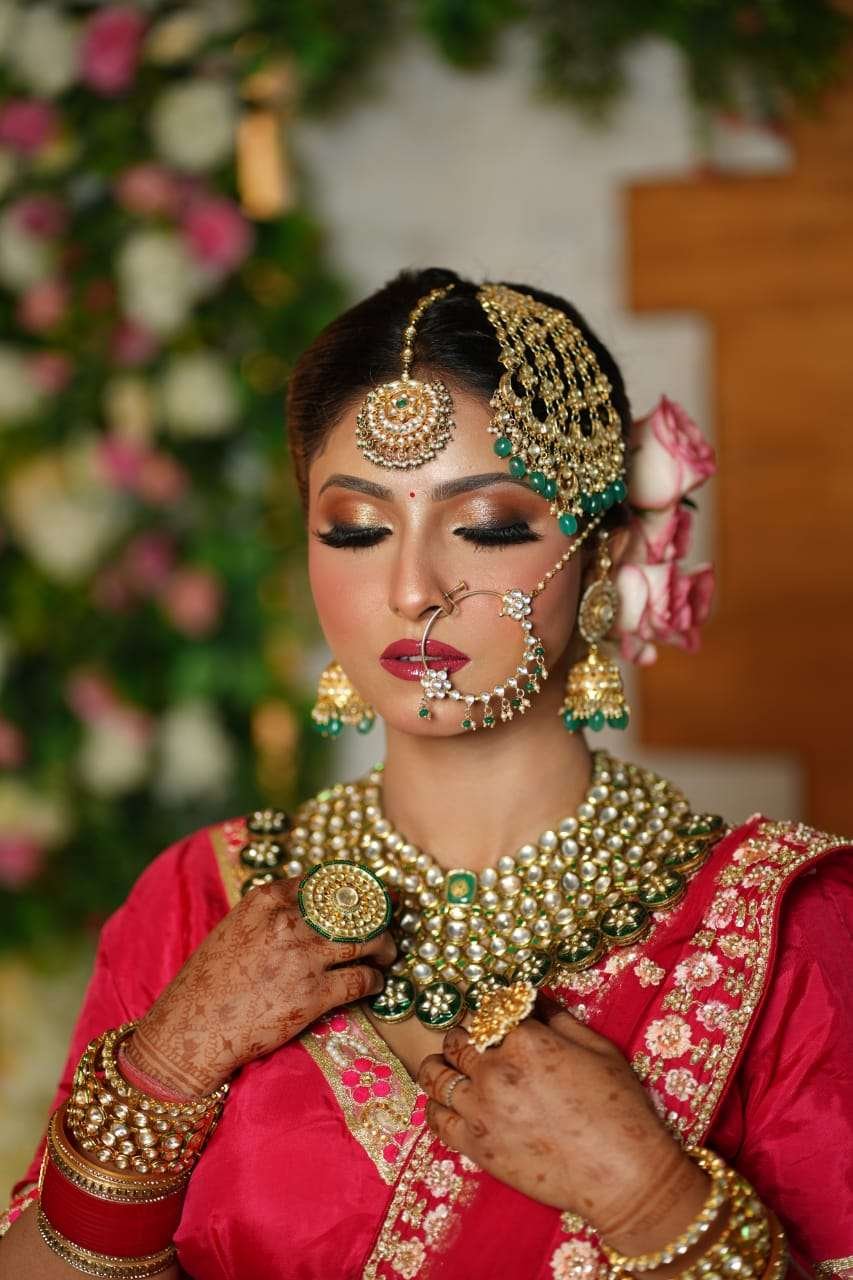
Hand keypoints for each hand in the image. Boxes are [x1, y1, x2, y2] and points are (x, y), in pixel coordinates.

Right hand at [126, 877, 395, 1098]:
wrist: (190, 1030)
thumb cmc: (207, 983)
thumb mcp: (235, 929)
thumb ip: (270, 913)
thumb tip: (307, 907)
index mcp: (268, 899)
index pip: (327, 881)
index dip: (352, 890)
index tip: (366, 897)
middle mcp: (289, 921)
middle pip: (353, 907)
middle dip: (375, 916)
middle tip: (384, 924)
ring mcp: (304, 957)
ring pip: (366, 939)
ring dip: (384, 946)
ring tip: (387, 953)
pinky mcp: (314, 995)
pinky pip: (361, 979)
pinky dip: (374, 980)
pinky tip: (374, 983)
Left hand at [417, 997, 708, 1249]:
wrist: (622, 1175)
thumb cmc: (620, 1109)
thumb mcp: (597, 1048)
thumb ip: (558, 1017)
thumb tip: (533, 997)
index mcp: (525, 1039)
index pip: (489, 1010)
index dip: (490, 1013)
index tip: (492, 1018)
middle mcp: (494, 1068)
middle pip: (457, 1038)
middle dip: (463, 1036)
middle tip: (470, 1043)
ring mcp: (479, 1108)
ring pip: (435, 1073)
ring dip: (439, 1065)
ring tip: (448, 1067)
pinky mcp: (474, 1145)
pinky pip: (435, 1117)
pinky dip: (435, 1105)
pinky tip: (446, 1102)